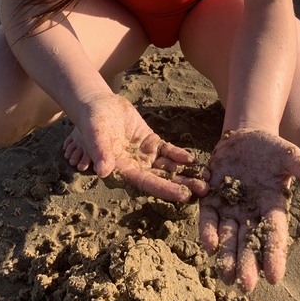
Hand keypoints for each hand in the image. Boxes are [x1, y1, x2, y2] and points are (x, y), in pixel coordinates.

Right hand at [67, 92, 208, 201]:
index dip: (165, 189)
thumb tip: (103, 171)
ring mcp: (145, 154)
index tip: (183, 196)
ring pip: (168, 167)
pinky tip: (192, 159)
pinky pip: (167, 151)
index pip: (147, 183)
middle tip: (205, 191)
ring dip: (186, 173)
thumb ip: (100, 152)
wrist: (99, 105)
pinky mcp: (151, 141)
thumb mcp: (95, 134)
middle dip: (183, 185)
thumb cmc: (93, 121)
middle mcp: (136, 166)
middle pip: (162, 178)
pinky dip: (179, 155)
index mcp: (122, 169)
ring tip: (206, 179)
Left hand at [199, 129, 299, 291]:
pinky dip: (208, 230)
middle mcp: (251, 213)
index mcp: (273, 206)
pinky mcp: (211, 198)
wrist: (244, 137)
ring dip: (227, 255)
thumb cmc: (271, 149)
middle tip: (245, 285)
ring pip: (228, 236)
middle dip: (247, 264)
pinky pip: (209, 217)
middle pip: (249, 242)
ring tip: (225, 276)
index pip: (275, 234)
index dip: (274, 254)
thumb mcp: (290, 156)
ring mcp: (230, 207)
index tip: (274, 277)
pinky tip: (209, 245)